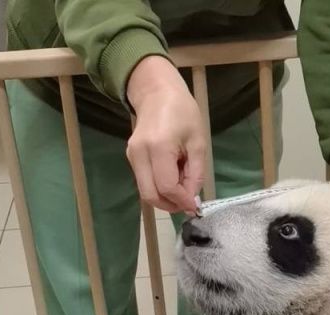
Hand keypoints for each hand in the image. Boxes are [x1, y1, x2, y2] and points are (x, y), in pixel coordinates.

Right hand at [126, 56, 205, 214]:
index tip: (195, 206)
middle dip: (171, 205)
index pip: (167, 187)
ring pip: (146, 192)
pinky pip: (145, 182)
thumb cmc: (182, 112)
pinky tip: (172, 177)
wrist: (157, 92)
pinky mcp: (131, 158)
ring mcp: (132, 156)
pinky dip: (160, 188)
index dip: (181, 201)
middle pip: (151, 195)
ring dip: (165, 197)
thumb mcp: (198, 142)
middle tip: (187, 202)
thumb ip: (196, 174)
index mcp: (158, 146)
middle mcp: (140, 153)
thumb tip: (192, 201)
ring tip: (181, 185)